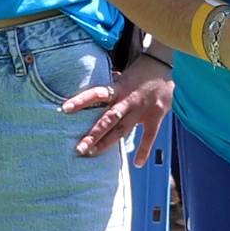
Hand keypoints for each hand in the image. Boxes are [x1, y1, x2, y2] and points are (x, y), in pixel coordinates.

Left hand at [58, 53, 172, 159]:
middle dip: (93, 135)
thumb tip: (91, 90)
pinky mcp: (156, 116)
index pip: (97, 93)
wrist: (165, 66)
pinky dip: (144, 150)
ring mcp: (142, 110)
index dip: (81, 101)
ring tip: (91, 154)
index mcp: (118, 88)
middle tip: (78, 148)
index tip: (64, 109)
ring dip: (107, 143)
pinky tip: (137, 164)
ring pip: (122, 130)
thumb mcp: (122, 75)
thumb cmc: (140, 71)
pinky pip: (149, 137)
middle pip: (107, 119)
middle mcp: (128, 100)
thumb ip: (109, 85)